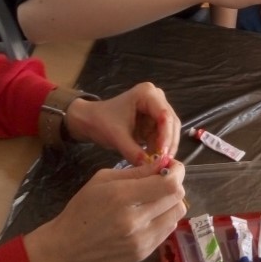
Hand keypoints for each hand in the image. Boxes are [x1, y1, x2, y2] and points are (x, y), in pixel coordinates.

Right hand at [23, 160, 186, 261]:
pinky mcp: (143, 254)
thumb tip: (164, 163)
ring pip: (177, 214)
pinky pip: (168, 230)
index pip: (169, 184)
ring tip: (155, 199)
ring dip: (171, 202)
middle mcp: (136, 221)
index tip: (171, 166)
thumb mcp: (102, 180)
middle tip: (162, 181)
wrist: (65, 250)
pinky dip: (164, 218)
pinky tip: (149, 215)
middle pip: (177, 198)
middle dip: (174, 184)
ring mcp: (142, 241)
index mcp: (122, 197)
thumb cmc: (81, 209)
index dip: (176, 172)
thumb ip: (136, 172)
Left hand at [65, 82, 180, 166]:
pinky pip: (162, 137)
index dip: (166, 135)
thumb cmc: (101, 122)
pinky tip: (153, 160)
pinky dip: (158, 149)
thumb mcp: (116, 137)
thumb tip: (149, 168)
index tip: (163, 154)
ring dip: (164, 148)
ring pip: (169, 131)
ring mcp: (156, 109)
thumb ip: (133, 152)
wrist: (89, 121)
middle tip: (164, 162)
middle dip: (168, 143)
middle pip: (171, 123)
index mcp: (147, 94)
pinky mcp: (153, 122)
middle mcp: (156, 98)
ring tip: (158, 164)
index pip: (164, 115)